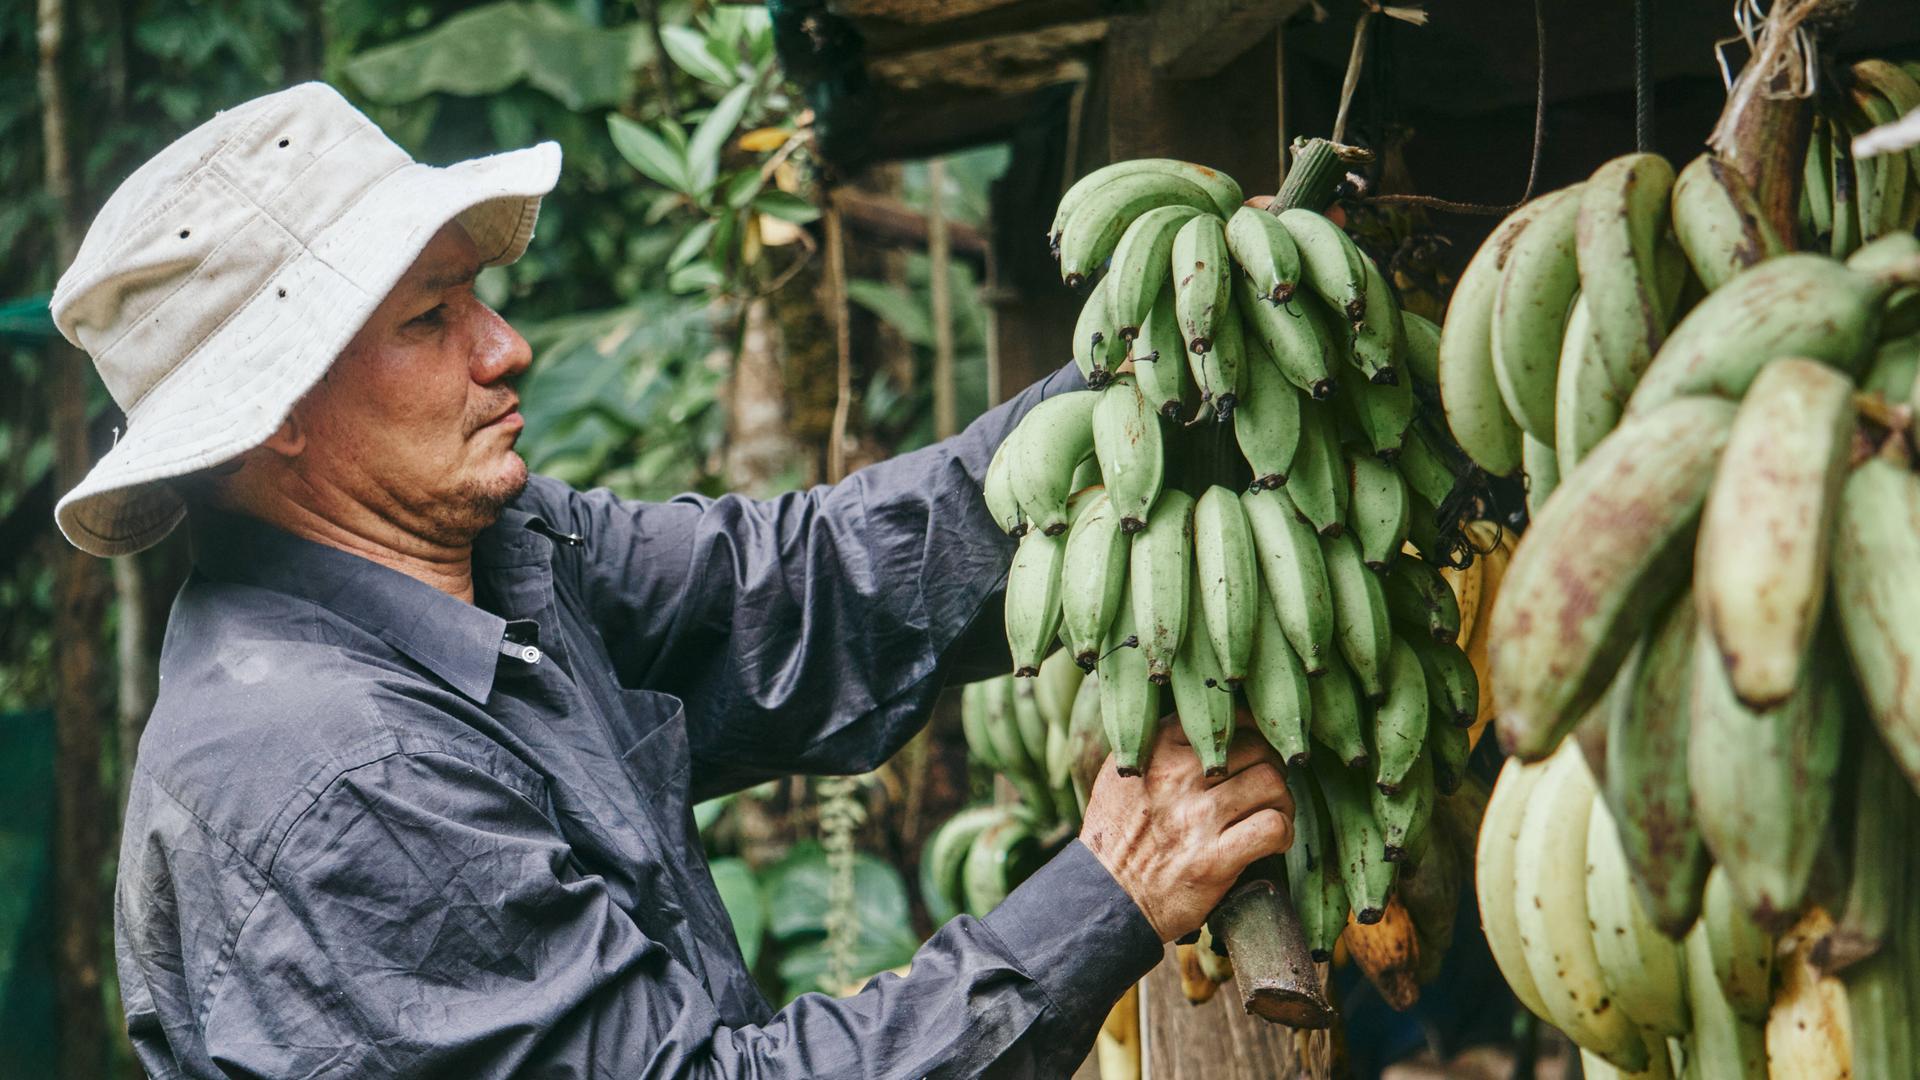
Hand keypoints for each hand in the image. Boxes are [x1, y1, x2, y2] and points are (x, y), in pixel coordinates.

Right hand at [1078, 712, 1293, 942]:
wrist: (1105, 896)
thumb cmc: (1118, 834)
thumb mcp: (1123, 773)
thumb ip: (1157, 744)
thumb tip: (1203, 722)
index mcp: (1156, 748)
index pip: (1225, 720)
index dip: (1251, 734)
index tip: (1253, 752)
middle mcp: (1177, 777)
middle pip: (1256, 749)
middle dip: (1271, 767)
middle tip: (1266, 789)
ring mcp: (1197, 818)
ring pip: (1271, 782)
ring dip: (1282, 799)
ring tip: (1272, 813)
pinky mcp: (1215, 859)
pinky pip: (1273, 826)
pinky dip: (1284, 832)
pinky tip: (1274, 841)